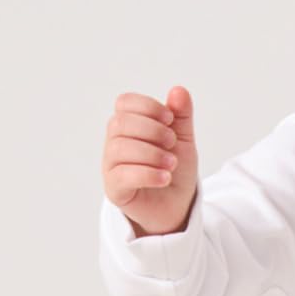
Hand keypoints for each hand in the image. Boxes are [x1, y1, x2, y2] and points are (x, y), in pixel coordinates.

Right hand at [101, 86, 199, 234]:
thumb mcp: (183, 139)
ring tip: (171, 164)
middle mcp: (115, 142)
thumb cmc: (174, 169)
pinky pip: (122, 175)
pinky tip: (165, 178)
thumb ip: (181, 116)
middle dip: (151, 129)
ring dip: (151, 154)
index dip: (147, 106)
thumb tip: (178, 90)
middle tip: (172, 142)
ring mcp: (111, 165)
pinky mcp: (114, 188)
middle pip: (121, 123)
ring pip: (120, 148)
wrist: (177, 205)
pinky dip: (147, 174)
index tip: (170, 119)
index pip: (125, 103)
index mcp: (129, 125)